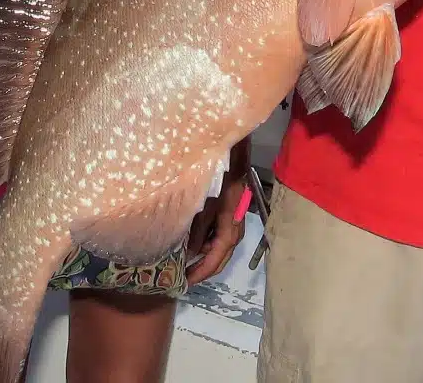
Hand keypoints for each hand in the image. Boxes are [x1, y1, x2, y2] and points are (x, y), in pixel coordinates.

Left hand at [185, 145, 249, 285]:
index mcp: (231, 217)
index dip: (204, 269)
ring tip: (187, 261)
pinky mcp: (231, 203)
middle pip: (225, 250)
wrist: (233, 141)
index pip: (220, 251)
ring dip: (207, 252)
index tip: (188, 281)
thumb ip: (197, 225)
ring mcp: (236, 211)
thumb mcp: (203, 197)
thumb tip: (189, 251)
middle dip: (207, 266)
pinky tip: (194, 238)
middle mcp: (237, 217)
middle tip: (186, 277)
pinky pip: (221, 227)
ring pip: (224, 240)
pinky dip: (209, 237)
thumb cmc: (216, 167)